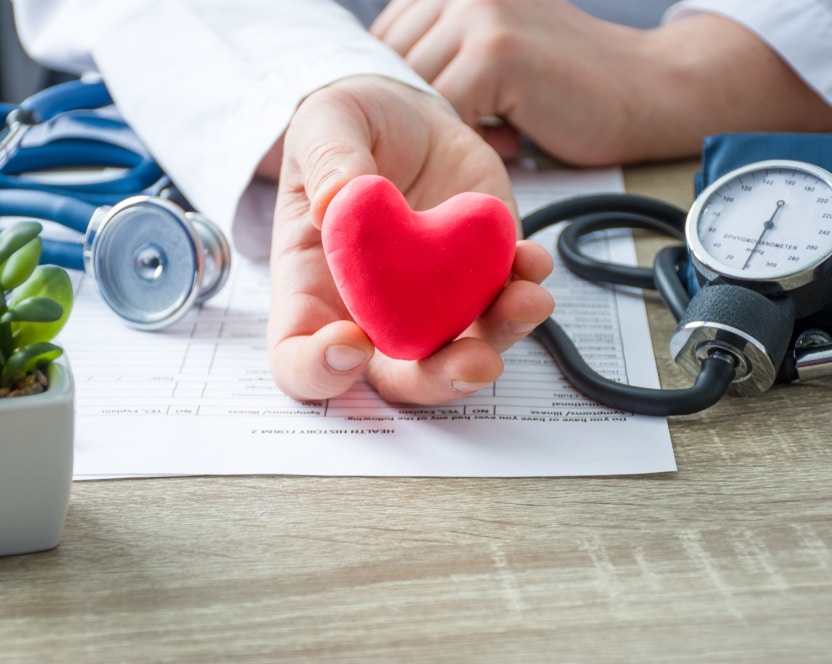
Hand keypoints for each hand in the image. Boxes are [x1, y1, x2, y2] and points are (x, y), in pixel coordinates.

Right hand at [268, 75, 553, 403]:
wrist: (407, 114)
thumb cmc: (348, 129)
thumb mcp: (324, 123)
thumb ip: (326, 158)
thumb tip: (335, 201)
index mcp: (314, 291)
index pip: (299, 359)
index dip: (320, 370)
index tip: (351, 342)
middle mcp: (374, 312)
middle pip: (399, 380)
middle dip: (439, 381)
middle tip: (473, 362)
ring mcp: (432, 301)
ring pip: (464, 351)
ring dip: (500, 339)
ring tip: (526, 301)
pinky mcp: (480, 275)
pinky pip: (507, 302)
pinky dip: (526, 290)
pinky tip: (532, 258)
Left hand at [372, 0, 831, 164]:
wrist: (643, 91)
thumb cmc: (562, 88)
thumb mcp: (492, 54)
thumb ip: (440, 56)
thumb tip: (376, 87)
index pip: (383, 46)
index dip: (406, 95)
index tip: (442, 120)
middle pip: (393, 69)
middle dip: (422, 113)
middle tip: (475, 131)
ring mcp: (479, 12)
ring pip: (416, 92)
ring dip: (448, 127)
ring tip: (499, 131)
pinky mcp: (497, 49)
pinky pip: (447, 111)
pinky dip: (472, 138)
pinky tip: (514, 137)